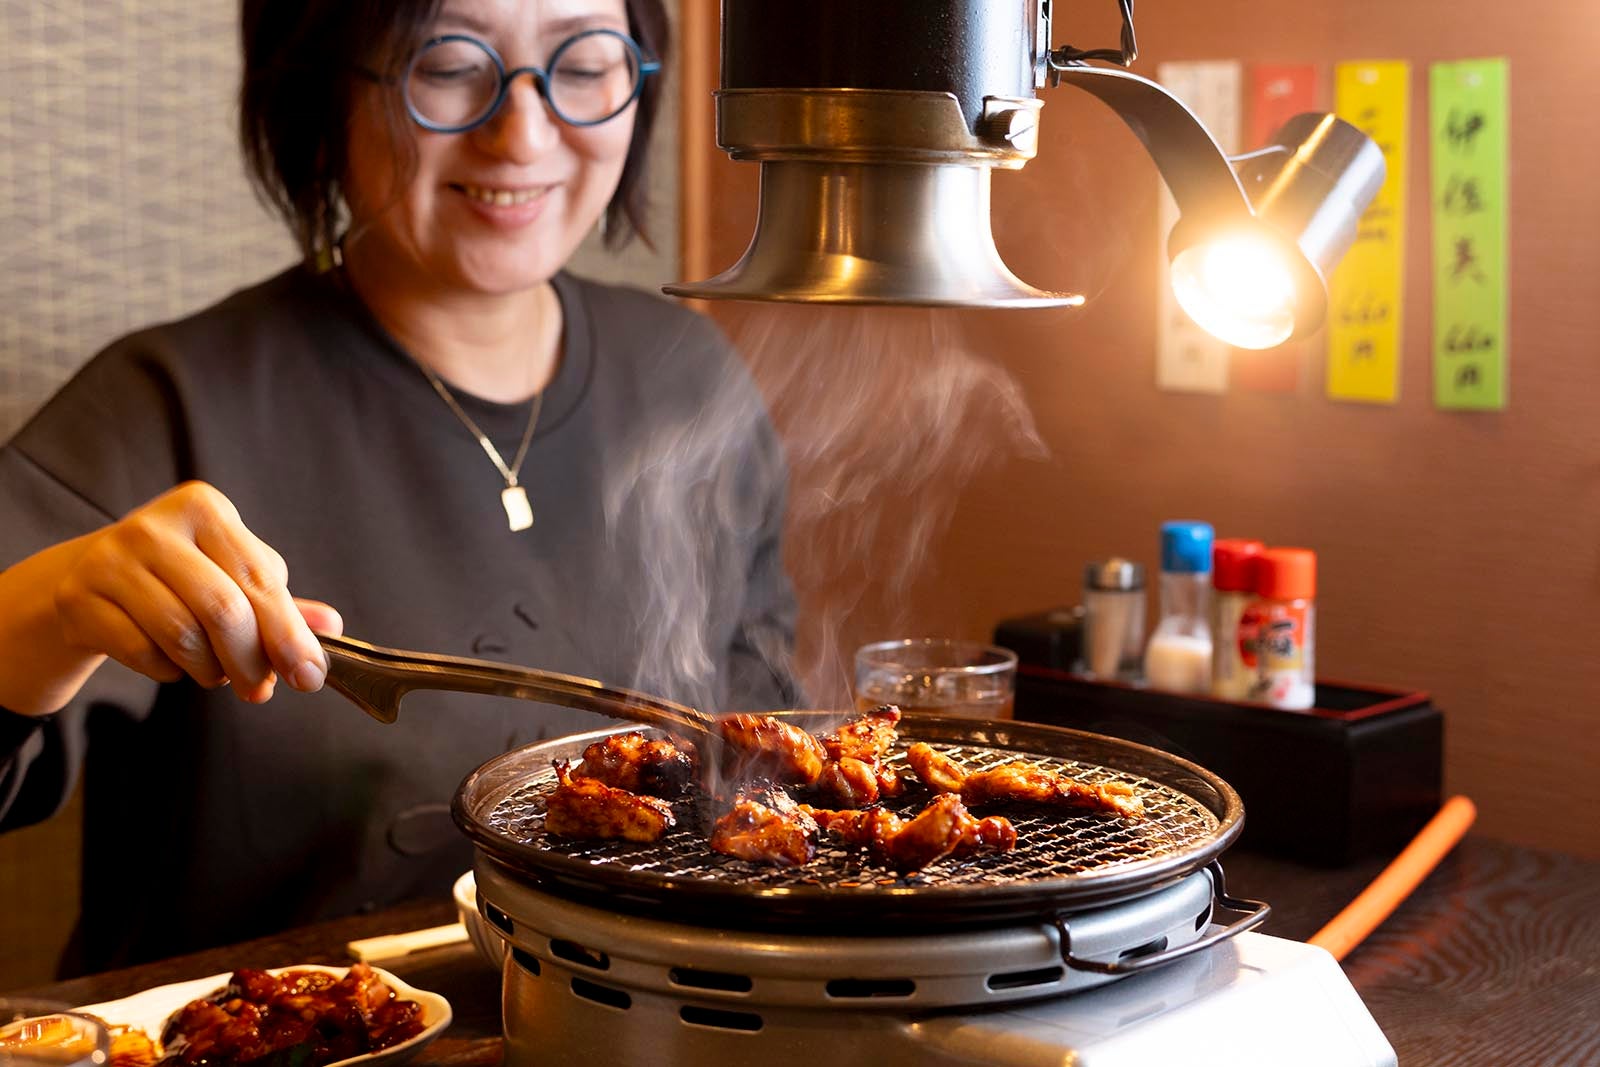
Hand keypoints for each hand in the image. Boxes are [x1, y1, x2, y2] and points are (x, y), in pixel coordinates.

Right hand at [52, 481, 339, 702]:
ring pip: (182, 636)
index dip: (288, 635)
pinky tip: (175, 662)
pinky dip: (169, 671)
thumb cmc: (183, 576)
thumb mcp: (234, 574)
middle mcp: (153, 526)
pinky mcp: (79, 599)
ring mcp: (109, 560)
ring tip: (219, 672)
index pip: (259, 579)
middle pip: (221, 610)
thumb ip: (281, 602)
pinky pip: (141, 653)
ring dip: (211, 669)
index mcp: (204, 508)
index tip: (308, 676)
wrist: (92, 577)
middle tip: (261, 691)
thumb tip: (330, 627)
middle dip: (252, 662)